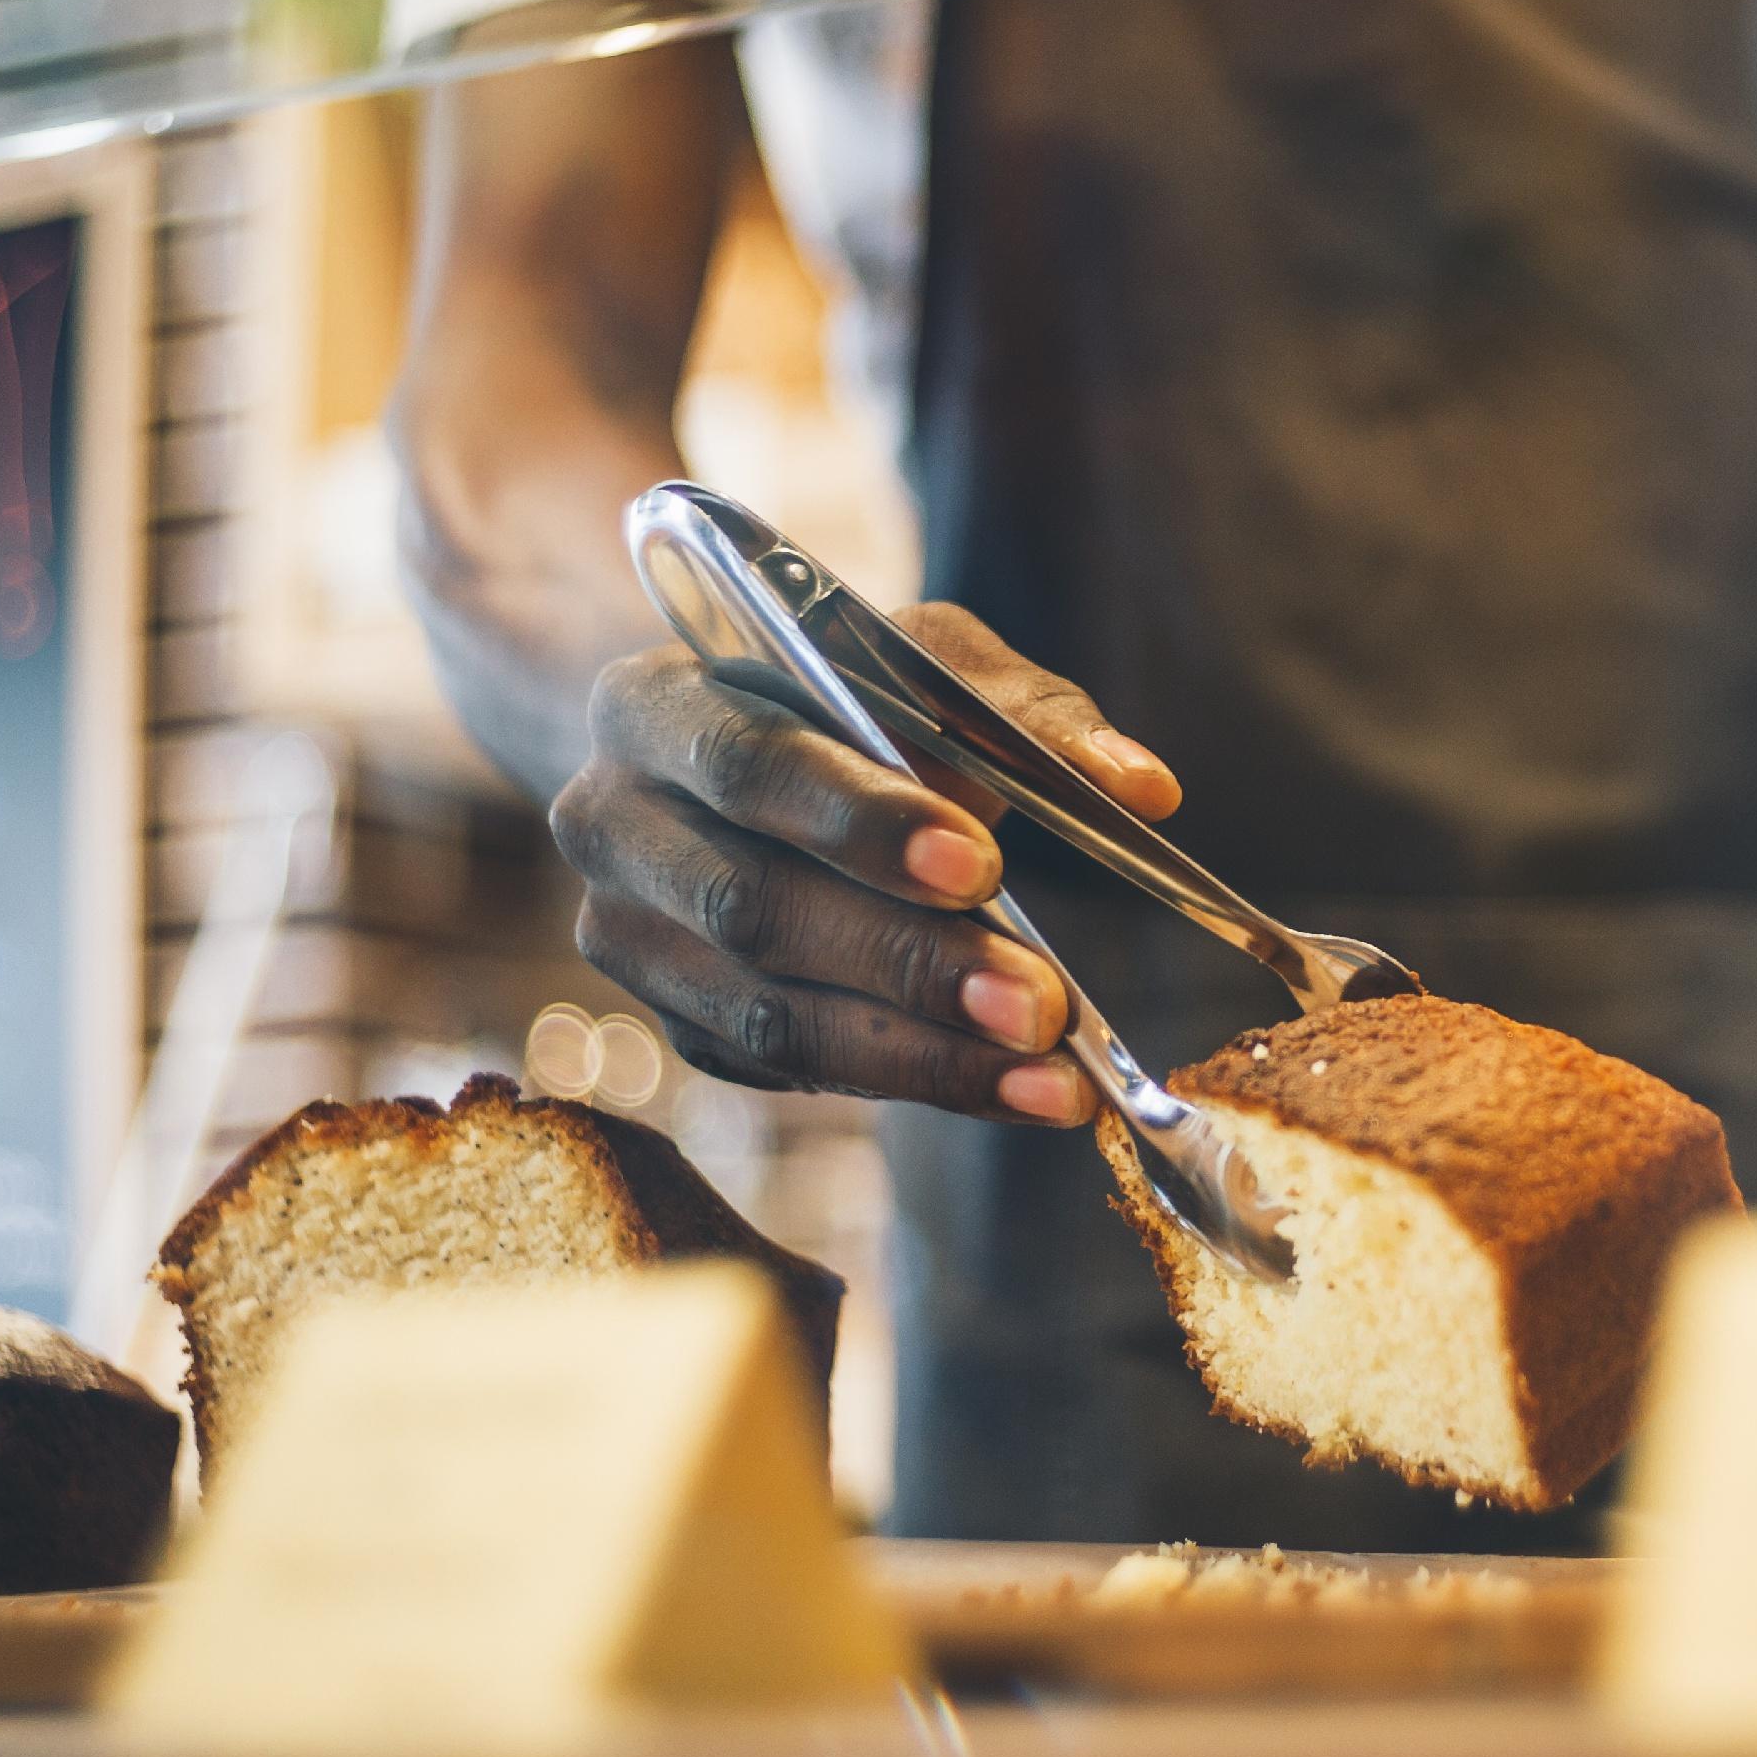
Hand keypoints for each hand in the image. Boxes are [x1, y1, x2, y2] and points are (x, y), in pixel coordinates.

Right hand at [549, 605, 1182, 1121]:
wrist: (730, 762)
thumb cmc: (838, 696)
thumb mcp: (922, 666)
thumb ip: (1027, 715)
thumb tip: (1145, 787)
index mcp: (654, 705)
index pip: (749, 766)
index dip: (860, 823)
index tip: (984, 868)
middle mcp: (610, 823)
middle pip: (753, 910)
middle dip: (908, 963)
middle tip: (1039, 1005)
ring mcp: (628, 938)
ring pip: (766, 1018)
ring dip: (920, 1056)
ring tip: (1049, 1075)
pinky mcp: (673, 1021)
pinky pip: (785, 1073)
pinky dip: (907, 1083)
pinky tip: (1008, 1090)